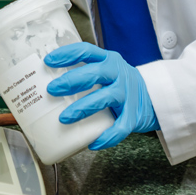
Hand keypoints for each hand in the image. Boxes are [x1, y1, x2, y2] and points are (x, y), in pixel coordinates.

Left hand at [44, 43, 158, 149]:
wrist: (153, 96)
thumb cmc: (118, 83)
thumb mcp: (105, 70)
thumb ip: (83, 72)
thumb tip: (42, 83)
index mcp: (108, 60)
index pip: (87, 51)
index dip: (67, 54)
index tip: (49, 60)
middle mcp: (118, 74)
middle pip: (95, 73)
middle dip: (71, 81)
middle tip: (52, 89)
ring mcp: (127, 94)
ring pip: (105, 98)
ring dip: (83, 107)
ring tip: (64, 117)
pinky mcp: (133, 116)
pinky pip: (120, 128)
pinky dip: (106, 136)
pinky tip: (92, 143)